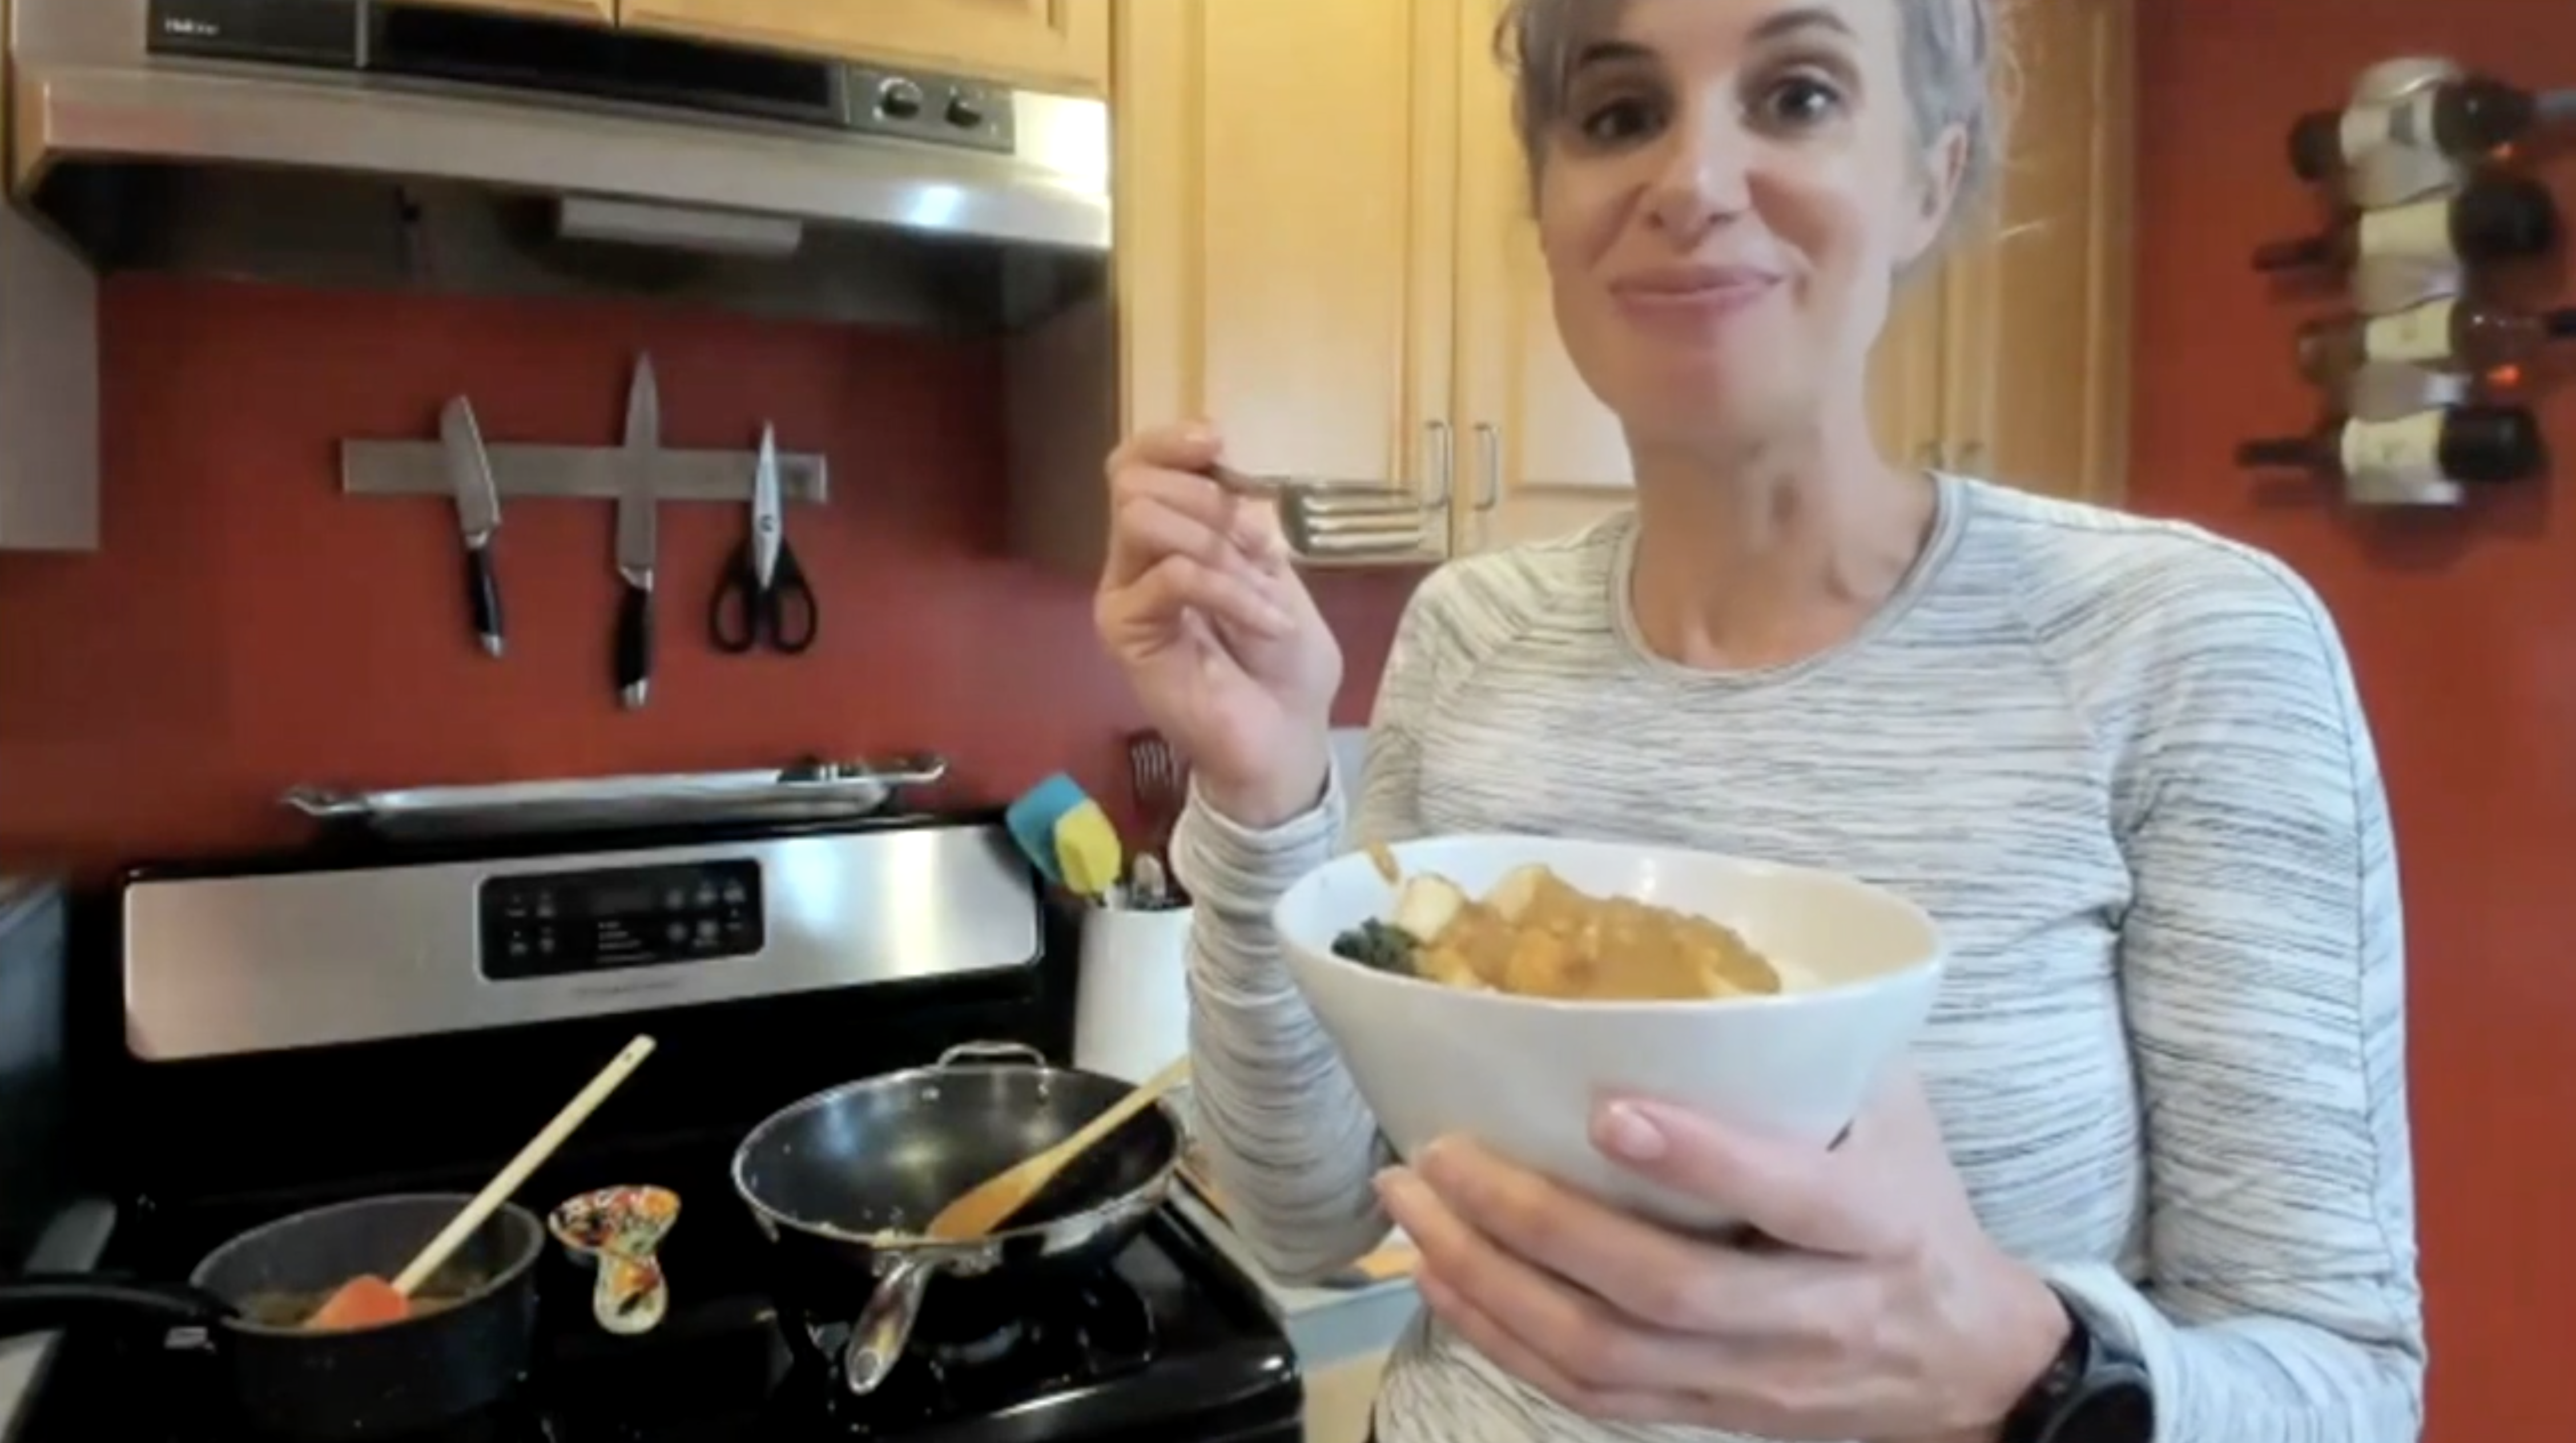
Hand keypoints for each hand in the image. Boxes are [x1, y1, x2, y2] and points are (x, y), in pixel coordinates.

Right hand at [1096, 423, 1341, 828]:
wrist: (1287, 736)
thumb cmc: (1285, 662)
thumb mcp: (1275, 573)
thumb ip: (1241, 521)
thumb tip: (1222, 469)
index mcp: (1169, 536)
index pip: (1135, 465)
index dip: (1167, 440)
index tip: (1216, 438)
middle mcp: (1134, 561)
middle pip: (1132, 483)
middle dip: (1208, 498)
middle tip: (1257, 543)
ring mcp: (1125, 596)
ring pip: (1142, 519)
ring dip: (1219, 545)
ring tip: (1264, 589)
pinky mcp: (1126, 633)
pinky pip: (1172, 577)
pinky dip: (1231, 589)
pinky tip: (1267, 619)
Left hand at [1374, 1070, 2068, 1441]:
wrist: (1967, 1367)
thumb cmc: (1915, 1212)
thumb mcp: (1896, 1121)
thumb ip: (1814, 1056)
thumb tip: (1696, 960)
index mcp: (1872, 1226)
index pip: (1784, 1197)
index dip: (1696, 1158)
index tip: (1606, 1108)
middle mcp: (1811, 1315)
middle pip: (1662, 1288)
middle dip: (1535, 1221)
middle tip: (1443, 1151)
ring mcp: (1752, 1381)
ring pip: (1602, 1351)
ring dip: (1490, 1280)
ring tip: (1412, 1209)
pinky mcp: (1707, 1417)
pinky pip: (1587, 1395)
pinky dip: (1500, 1338)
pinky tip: (1441, 1278)